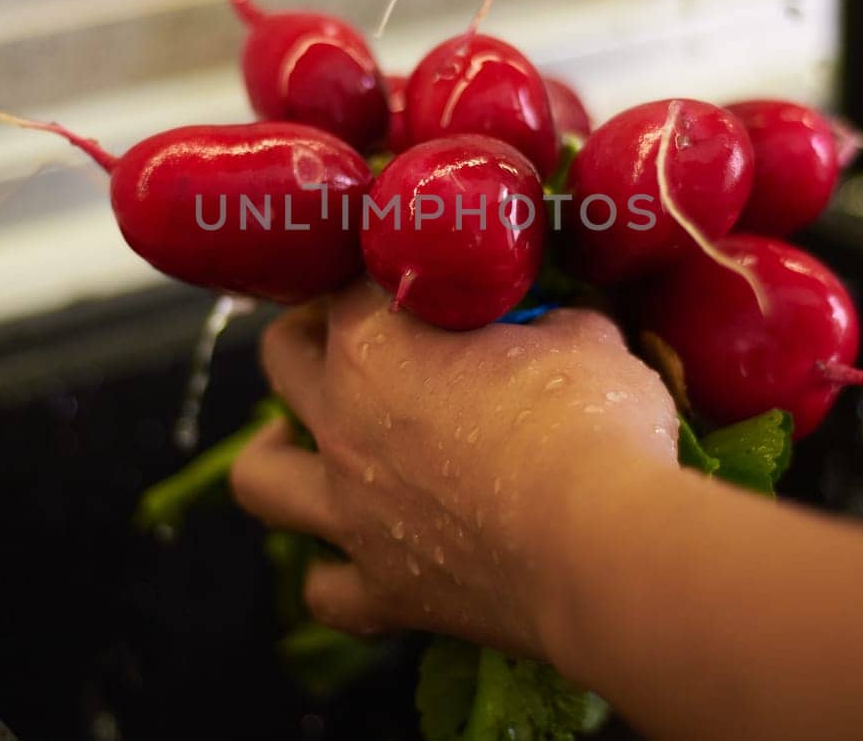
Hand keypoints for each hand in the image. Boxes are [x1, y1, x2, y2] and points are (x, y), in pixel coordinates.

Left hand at [230, 280, 678, 658]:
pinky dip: (334, 573)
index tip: (416, 275)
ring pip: (260, 477)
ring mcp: (351, 511)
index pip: (353, 280)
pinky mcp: (383, 590)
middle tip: (347, 337)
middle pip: (283, 358)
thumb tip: (555, 321)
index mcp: (375, 342)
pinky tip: (356, 557)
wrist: (601, 548)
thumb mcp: (582, 338)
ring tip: (299, 445)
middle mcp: (341, 421)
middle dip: (308, 336)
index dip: (384, 271)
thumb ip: (551, 322)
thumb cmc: (591, 424)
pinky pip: (325, 591)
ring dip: (275, 454)